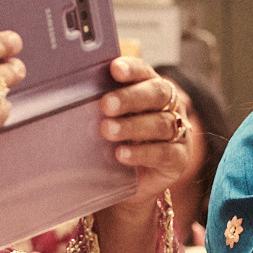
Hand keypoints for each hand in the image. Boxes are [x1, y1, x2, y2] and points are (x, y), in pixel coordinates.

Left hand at [100, 56, 194, 219]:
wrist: (131, 182)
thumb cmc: (116, 142)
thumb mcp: (108, 121)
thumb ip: (100, 106)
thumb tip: (73, 92)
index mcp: (150, 88)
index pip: (144, 72)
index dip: (131, 69)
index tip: (114, 69)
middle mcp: (170, 106)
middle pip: (157, 94)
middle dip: (130, 98)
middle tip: (106, 105)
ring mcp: (178, 132)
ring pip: (161, 123)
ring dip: (133, 126)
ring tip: (108, 131)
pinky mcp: (179, 159)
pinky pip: (164, 154)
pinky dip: (142, 153)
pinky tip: (122, 154)